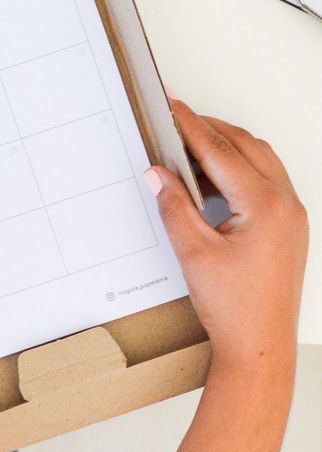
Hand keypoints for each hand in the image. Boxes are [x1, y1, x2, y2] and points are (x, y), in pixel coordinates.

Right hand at [147, 99, 306, 379]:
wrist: (260, 346)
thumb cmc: (236, 309)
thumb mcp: (193, 253)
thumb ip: (174, 206)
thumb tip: (160, 173)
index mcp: (266, 206)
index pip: (221, 151)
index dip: (191, 125)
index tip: (171, 104)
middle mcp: (287, 206)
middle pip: (245, 146)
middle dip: (209, 129)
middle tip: (175, 119)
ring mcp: (292, 216)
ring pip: (259, 161)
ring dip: (226, 148)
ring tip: (189, 149)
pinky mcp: (289, 228)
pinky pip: (267, 181)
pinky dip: (239, 170)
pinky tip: (212, 181)